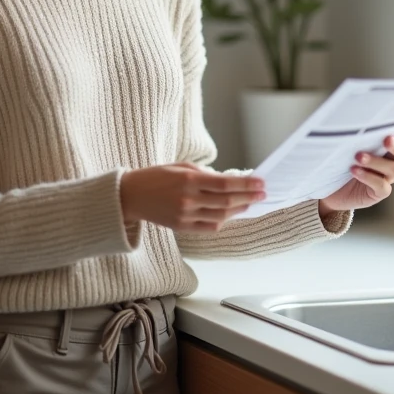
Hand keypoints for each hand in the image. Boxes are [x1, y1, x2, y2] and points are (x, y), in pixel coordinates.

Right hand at [121, 163, 265, 232]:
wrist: (130, 196)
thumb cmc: (155, 176)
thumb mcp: (180, 166)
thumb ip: (204, 174)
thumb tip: (228, 180)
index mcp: (189, 180)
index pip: (225, 183)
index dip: (246, 184)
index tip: (260, 183)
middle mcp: (188, 199)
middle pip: (227, 201)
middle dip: (248, 197)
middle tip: (262, 194)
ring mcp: (185, 215)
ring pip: (221, 216)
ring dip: (238, 210)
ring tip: (249, 203)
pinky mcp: (182, 227)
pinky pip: (209, 227)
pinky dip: (223, 221)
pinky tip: (231, 214)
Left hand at [318, 118, 393, 214]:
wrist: (330, 188)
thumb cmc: (341, 158)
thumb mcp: (348, 141)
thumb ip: (357, 130)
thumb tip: (352, 112)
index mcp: (389, 144)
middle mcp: (392, 160)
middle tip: (388, 140)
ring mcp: (386, 177)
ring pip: (393, 169)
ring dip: (376, 161)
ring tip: (359, 156)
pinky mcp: (378, 192)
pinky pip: (381, 185)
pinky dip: (368, 177)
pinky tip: (355, 170)